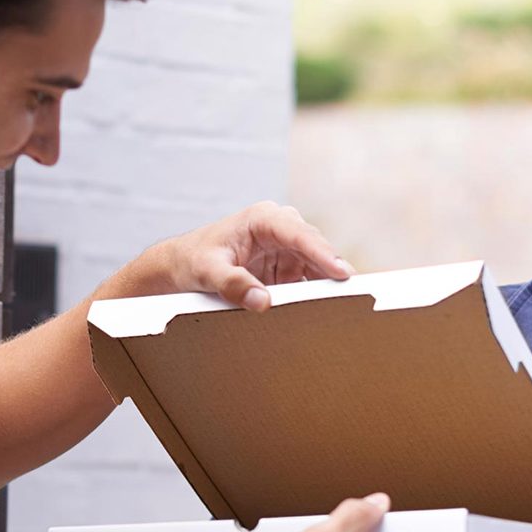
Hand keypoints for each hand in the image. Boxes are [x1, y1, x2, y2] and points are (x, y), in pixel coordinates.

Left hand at [156, 201, 351, 310]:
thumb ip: (233, 284)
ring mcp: (285, 248)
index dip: (323, 254)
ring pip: (316, 267)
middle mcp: (279, 229)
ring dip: (325, 286)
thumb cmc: (192, 261)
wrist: (180, 266)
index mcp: (262, 219)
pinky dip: (314, 295)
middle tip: (351, 297)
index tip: (342, 273)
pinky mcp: (285, 267)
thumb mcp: (207, 272)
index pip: (300, 235)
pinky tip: (323, 312)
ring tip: (341, 309)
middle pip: (314, 250)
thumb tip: (263, 301)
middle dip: (331, 272)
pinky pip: (307, 280)